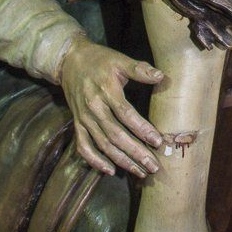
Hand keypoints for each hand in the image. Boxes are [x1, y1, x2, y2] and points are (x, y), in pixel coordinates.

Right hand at [60, 38, 163, 175]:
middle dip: (135, 152)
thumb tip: (161, 76)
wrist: (69, 61)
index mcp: (106, 91)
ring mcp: (84, 118)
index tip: (158, 141)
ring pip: (103, 144)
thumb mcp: (120, 60)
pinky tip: (110, 170)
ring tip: (140, 172)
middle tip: (153, 166)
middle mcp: (94, 108)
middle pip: (115, 135)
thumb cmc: (100, 60)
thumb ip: (139, 69)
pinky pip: (83, 146)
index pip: (126, 114)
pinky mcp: (77, 124)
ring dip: (121, 160)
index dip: (142, 129)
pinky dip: (95, 161)